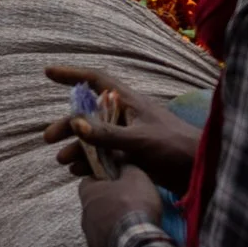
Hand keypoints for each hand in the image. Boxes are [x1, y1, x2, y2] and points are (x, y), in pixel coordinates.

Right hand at [40, 65, 202, 187]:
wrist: (199, 172)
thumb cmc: (174, 147)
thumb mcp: (139, 140)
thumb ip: (108, 134)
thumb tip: (76, 125)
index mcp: (129, 103)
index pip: (96, 81)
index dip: (72, 75)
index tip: (48, 73)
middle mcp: (126, 117)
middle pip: (89, 116)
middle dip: (68, 126)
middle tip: (48, 140)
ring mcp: (128, 138)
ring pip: (95, 139)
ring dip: (78, 148)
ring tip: (64, 163)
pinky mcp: (132, 157)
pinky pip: (105, 157)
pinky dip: (91, 163)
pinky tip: (79, 173)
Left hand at [77, 164, 163, 246]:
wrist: (135, 245)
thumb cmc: (133, 205)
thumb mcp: (136, 177)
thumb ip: (127, 168)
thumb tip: (123, 166)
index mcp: (88, 194)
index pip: (88, 182)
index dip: (102, 180)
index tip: (117, 182)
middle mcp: (84, 216)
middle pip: (95, 206)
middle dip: (109, 205)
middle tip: (129, 205)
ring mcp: (90, 239)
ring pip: (101, 228)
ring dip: (113, 227)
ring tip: (133, 227)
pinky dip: (118, 245)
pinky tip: (132, 244)